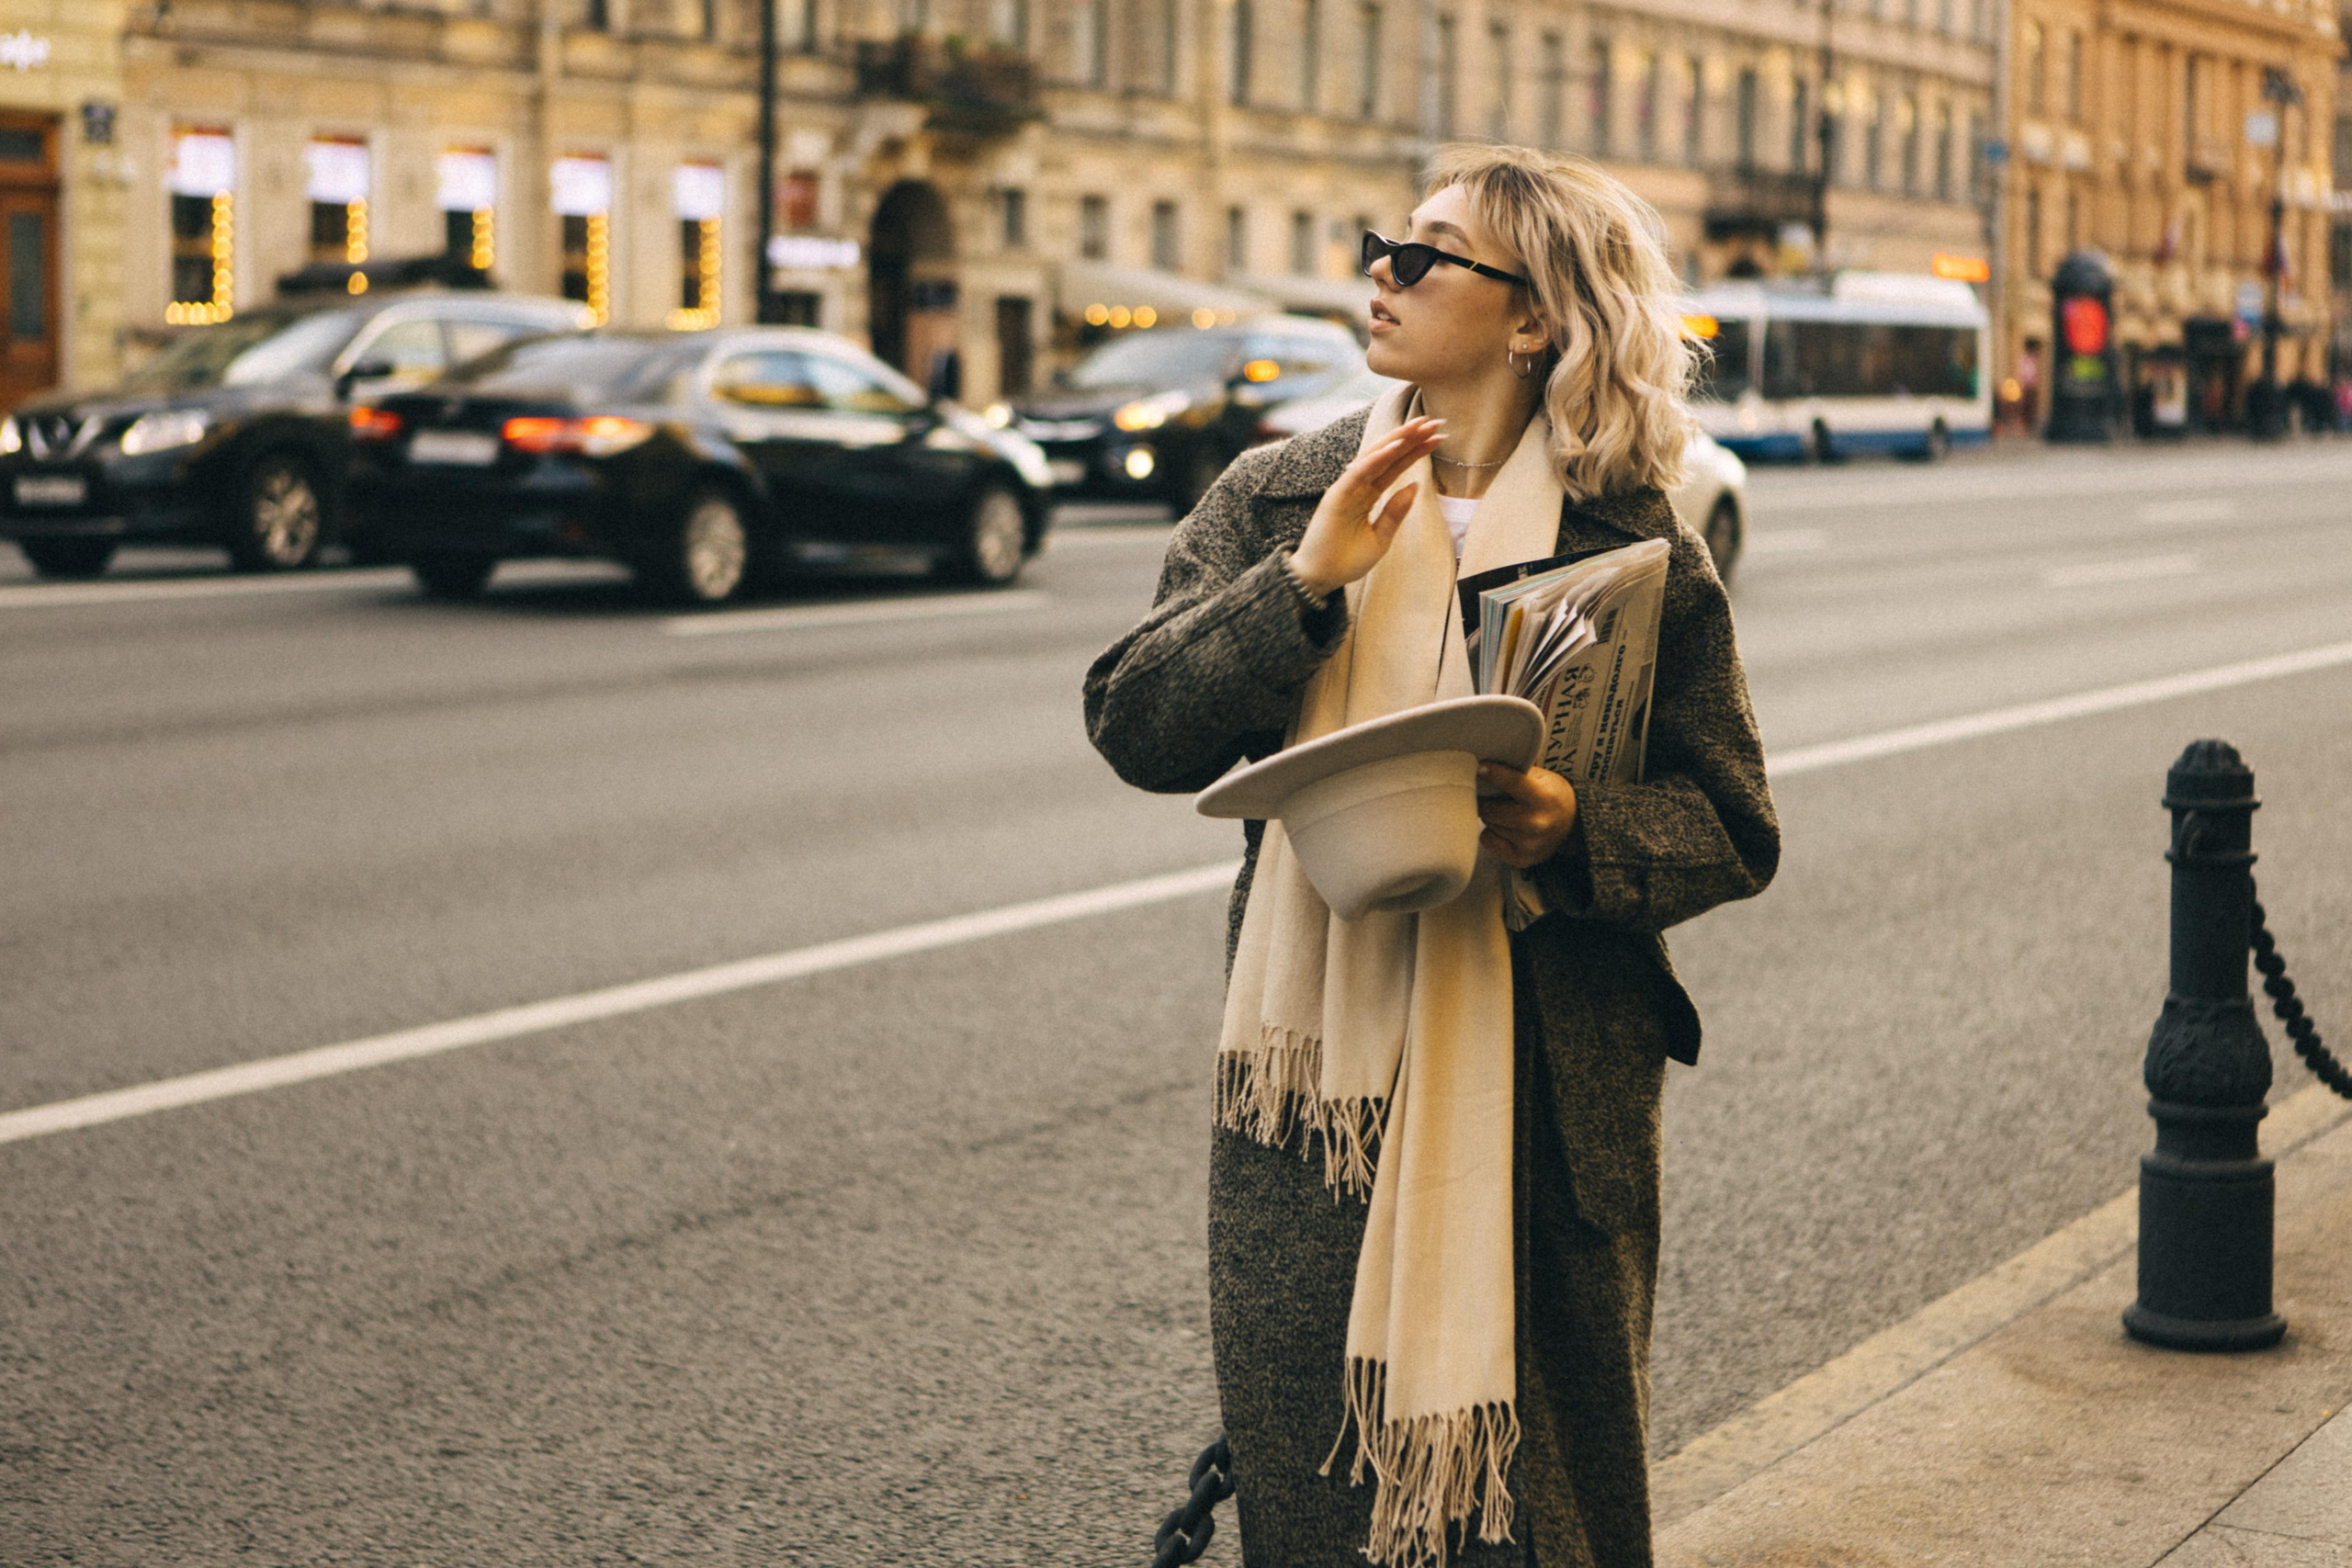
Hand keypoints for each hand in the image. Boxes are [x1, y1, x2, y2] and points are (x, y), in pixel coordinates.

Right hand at [1288, 416, 1444, 597]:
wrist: (1321, 578)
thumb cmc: (1347, 560)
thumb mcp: (1380, 538)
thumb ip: (1396, 512)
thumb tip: (1416, 486)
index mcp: (1368, 495)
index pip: (1395, 466)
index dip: (1416, 450)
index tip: (1438, 436)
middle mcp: (1358, 486)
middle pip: (1388, 456)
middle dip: (1411, 438)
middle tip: (1435, 421)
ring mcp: (1346, 489)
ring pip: (1374, 457)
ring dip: (1396, 440)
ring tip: (1418, 426)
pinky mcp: (1336, 496)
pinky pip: (1358, 473)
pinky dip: (1375, 459)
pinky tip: (1394, 447)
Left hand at [1476, 762, 1577, 869]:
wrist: (1572, 826)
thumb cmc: (1550, 796)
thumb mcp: (1542, 778)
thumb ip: (1516, 772)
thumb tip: (1483, 764)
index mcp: (1543, 798)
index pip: (1513, 783)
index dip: (1493, 773)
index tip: (1479, 767)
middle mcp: (1537, 823)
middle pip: (1490, 810)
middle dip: (1484, 800)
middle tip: (1486, 794)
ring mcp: (1529, 844)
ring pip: (1488, 824)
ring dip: (1490, 816)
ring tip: (1504, 812)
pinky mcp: (1521, 859)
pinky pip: (1488, 840)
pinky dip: (1491, 833)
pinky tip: (1505, 828)